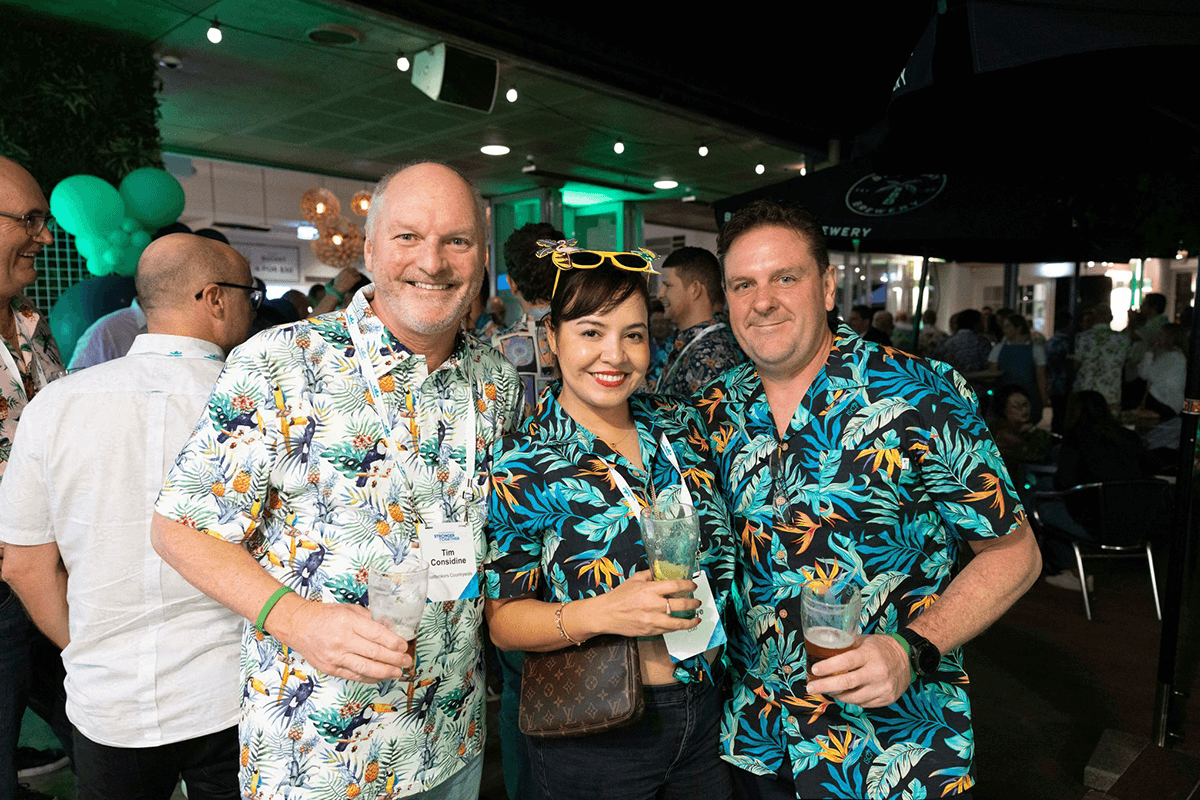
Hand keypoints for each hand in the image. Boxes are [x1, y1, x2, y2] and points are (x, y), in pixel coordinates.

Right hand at [273, 598, 413, 682]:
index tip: (404, 646)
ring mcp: (336, 657)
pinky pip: (355, 675)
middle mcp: (342, 641)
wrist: (298, 626)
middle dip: (395, 659)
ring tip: (398, 672)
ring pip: (366, 668)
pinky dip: (370, 678)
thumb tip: (390, 628)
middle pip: (374, 653)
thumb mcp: (349, 610)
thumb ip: (369, 619)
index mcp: (348, 622)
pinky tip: (381, 677)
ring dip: (385, 672)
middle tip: (407, 661)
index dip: (394, 642)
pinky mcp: (331, 669)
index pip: (377, 635)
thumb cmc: (325, 616)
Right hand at [333, 267, 360, 293]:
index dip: (353, 272)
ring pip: (358, 273)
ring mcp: (351, 275)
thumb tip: (343, 274)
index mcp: (344, 270)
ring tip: (356, 280)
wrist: (337, 289)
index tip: (353, 275)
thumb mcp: (338, 276)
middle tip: (355, 277)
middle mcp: (348, 271)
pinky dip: (359, 280)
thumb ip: (342, 274)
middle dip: (356, 273)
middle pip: (355, 270)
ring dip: (357, 276)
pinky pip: (359, 278)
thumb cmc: (336, 284)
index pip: (351, 268)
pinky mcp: (354, 279)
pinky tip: (357, 282)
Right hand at [588, 570, 701, 637]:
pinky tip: (681, 624)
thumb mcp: (634, 579)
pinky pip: (668, 630)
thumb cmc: (619, 596)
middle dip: (693, 603)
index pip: (676, 586)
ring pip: (678, 623)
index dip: (688, 585)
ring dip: (691, 621)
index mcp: (650, 589)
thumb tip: (662, 571)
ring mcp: (652, 620)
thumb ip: (650, 574)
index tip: (693, 586)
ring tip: (696, 618)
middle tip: (697, 602)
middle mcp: (653, 605)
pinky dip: (677, 627)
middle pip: (681, 605)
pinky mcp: (650, 631)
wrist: (606, 614)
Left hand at [805, 634, 910, 707]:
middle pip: (846, 683)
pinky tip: (845, 694)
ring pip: (853, 698)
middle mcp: (877, 672)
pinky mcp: (886, 699)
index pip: (846, 661)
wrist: (907, 658)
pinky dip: (851, 699)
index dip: (828, 667)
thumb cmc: (880, 648)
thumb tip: (821, 649)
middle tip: (810, 687)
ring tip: (826, 690)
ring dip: (836, 695)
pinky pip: (863, 703)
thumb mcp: (864, 641)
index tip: (814, 670)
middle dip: (825, 686)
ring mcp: (883, 688)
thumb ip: (846, 646)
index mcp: (869, 654)